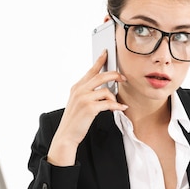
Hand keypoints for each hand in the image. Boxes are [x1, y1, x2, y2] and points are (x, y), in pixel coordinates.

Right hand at [47, 50, 126, 165]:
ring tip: (116, 104)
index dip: (99, 61)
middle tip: (123, 78)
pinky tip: (121, 108)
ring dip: (114, 98)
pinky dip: (117, 106)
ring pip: (106, 90)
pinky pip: (109, 103)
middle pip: (101, 76)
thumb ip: (87, 93)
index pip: (90, 71)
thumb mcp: (77, 103)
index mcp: (77, 87)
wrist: (66, 135)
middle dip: (114, 75)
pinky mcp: (90, 108)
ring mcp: (84, 98)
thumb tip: (104, 89)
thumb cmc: (74, 120)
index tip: (106, 53)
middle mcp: (79, 90)